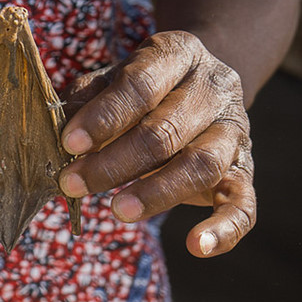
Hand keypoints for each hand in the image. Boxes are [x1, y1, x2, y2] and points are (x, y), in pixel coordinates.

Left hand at [58, 31, 253, 257]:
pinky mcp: (244, 170)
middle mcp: (214, 89)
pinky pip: (243, 205)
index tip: (69, 144)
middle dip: (115, 162)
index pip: (141, 84)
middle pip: (166, 130)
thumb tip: (57, 134)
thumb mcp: (108, 80)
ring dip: (156, 193)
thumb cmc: (139, 87)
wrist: (197, 86)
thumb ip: (86, 101)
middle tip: (73, 183)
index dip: (104, 117)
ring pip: (201, 165)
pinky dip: (223, 230)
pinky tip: (195, 247)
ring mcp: (234, 130)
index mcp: (177, 55)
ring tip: (116, 210)